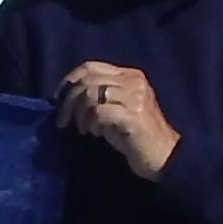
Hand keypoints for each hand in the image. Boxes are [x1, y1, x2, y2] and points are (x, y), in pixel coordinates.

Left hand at [52, 61, 178, 180]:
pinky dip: (92, 123)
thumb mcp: (116, 109)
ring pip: (91, 94)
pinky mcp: (133, 116)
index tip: (58, 99)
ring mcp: (135, 97)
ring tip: (84, 129)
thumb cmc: (135, 136)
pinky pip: (99, 112)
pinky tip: (97, 134)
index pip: (90, 66)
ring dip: (80, 115)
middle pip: (87, 80)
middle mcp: (133, 81)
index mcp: (129, 75)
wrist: (164, 157)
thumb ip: (97, 97)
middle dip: (68, 101)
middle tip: (63, 121)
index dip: (69, 81)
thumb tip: (65, 97)